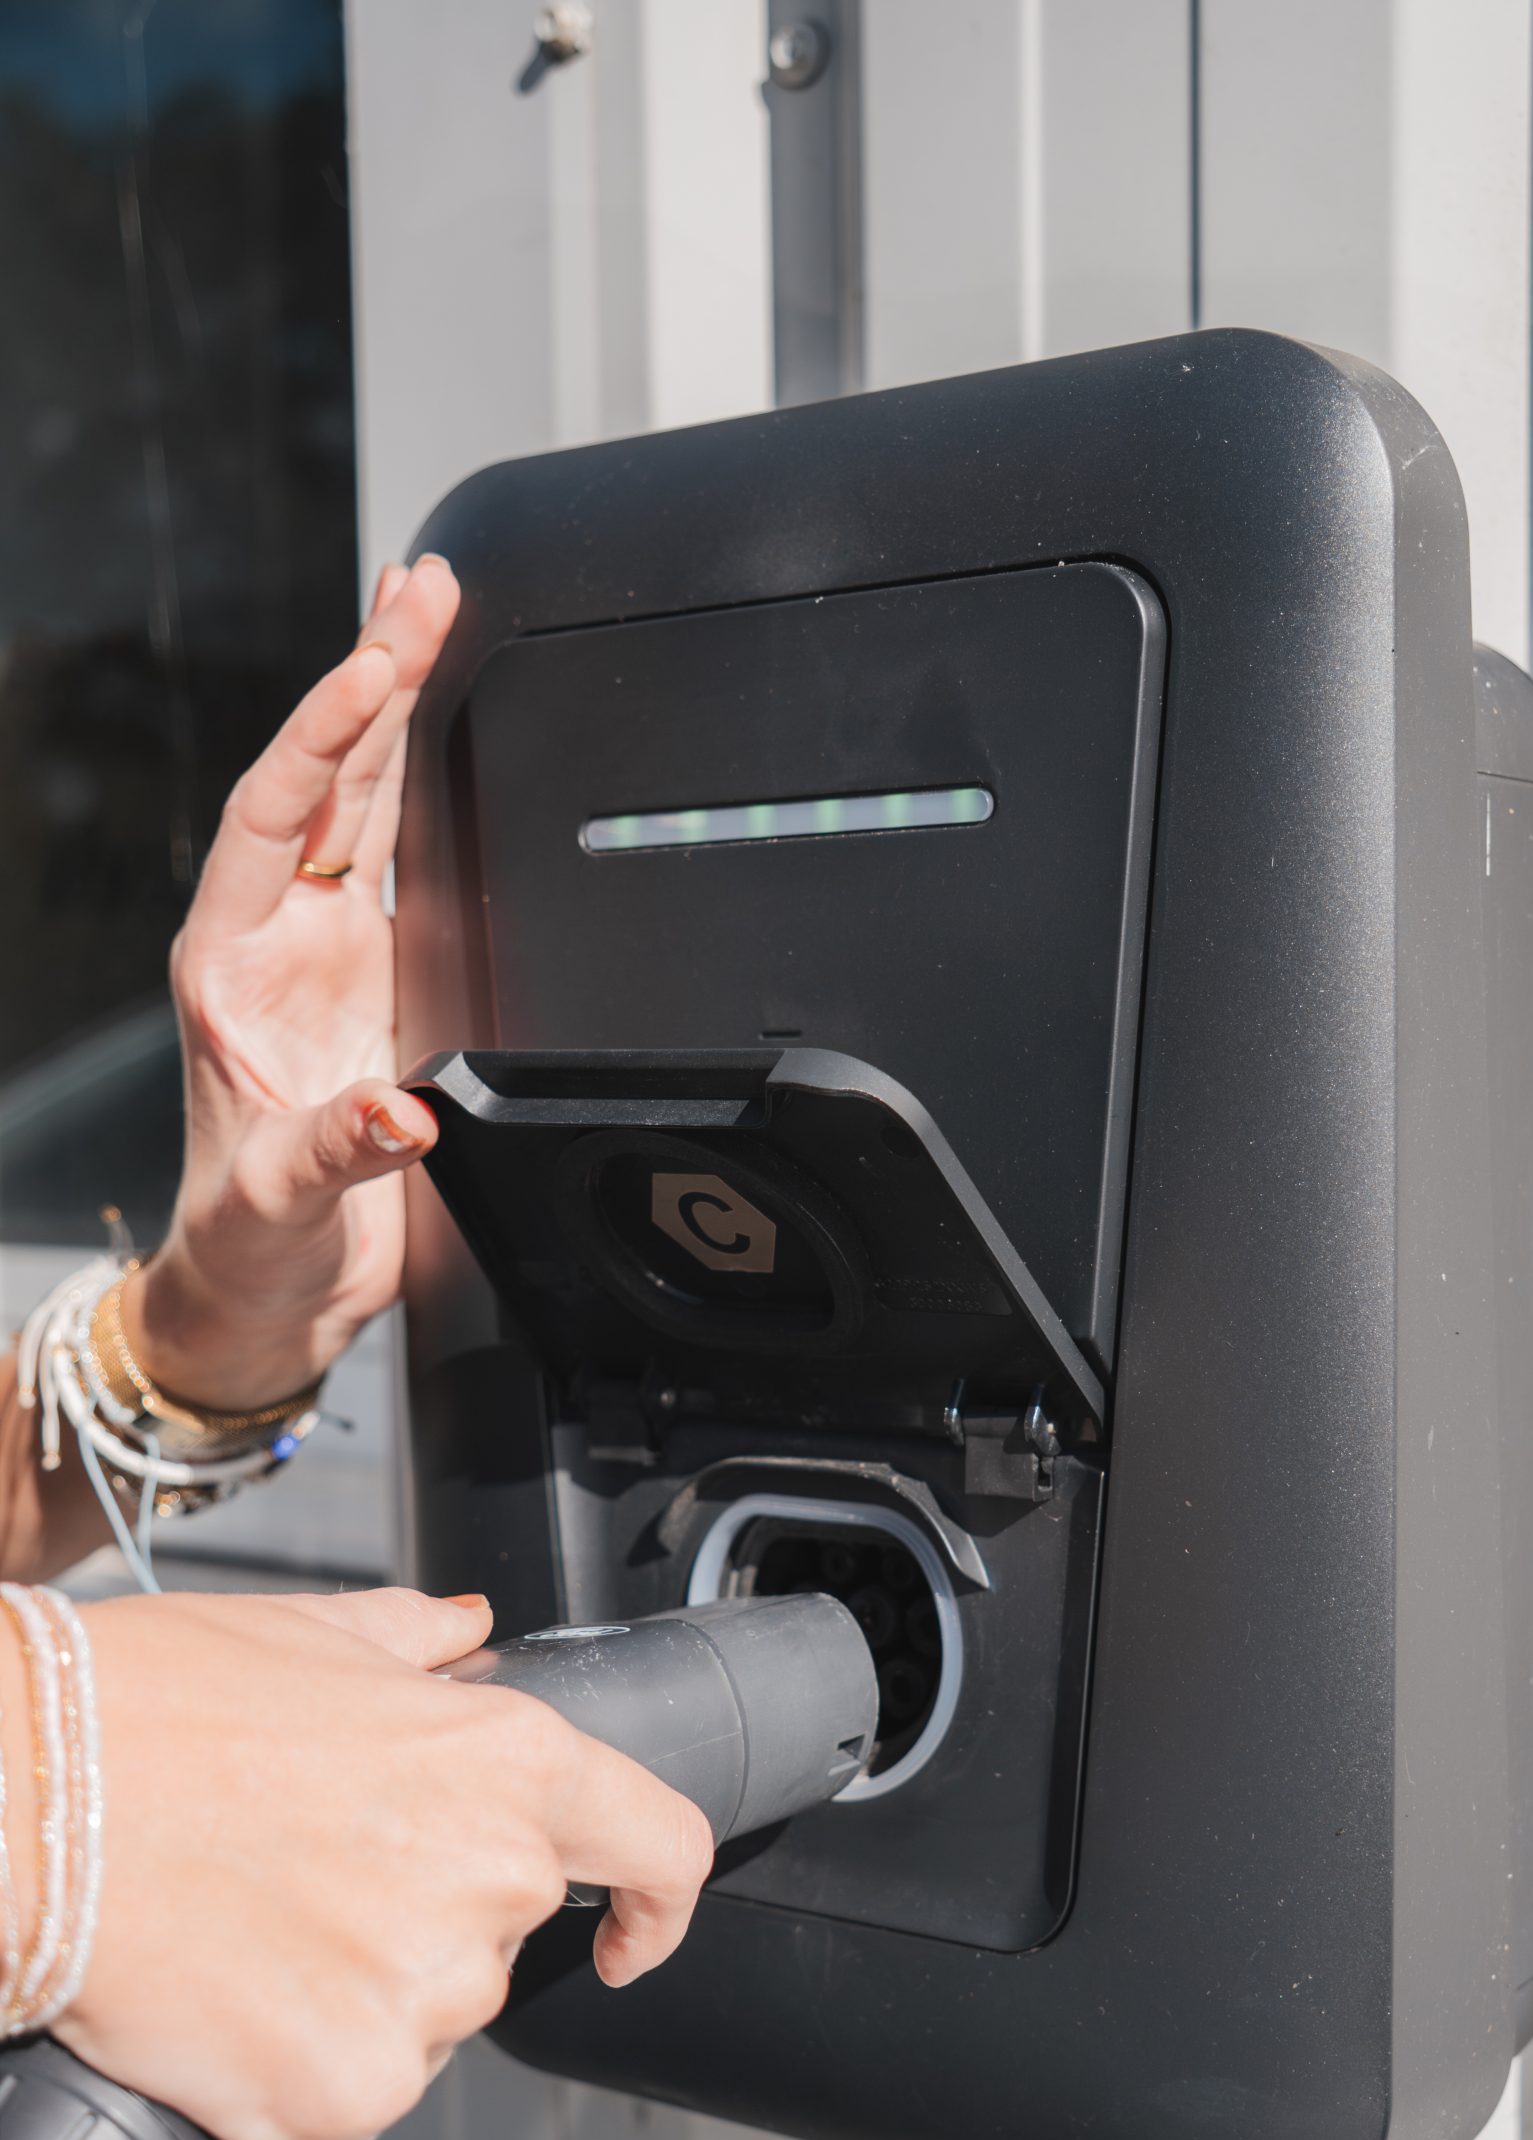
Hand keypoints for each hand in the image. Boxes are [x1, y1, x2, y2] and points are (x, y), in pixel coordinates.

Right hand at [20, 1589, 711, 2139]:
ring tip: (245, 1930)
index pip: (660, 1847)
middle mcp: (493, 1880)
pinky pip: (346, 2111)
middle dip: (418, 1925)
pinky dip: (290, 2084)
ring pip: (419, 2029)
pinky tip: (225, 2009)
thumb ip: (419, 1644)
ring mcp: (428, 2000)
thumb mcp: (313, 1636)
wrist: (23, 1798)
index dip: (657, 1901)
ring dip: (350, 2003)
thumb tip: (468, 1634)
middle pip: (497, 1943)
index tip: (628, 1934)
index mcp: (508, 1762)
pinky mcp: (347, 2093)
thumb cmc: (151, 1706)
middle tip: (302, 1883)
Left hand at [126, 557, 460, 1412]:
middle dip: (371, 676)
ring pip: (359, 797)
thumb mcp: (278, 1209)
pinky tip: (441, 720)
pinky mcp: (374, 975)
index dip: (323, 738)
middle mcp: (272, 941)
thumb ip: (335, 1155)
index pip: (273, 818)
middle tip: (421, 586)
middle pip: (321, 778)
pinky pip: (399, 851)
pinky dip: (422, 774)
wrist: (268, 1295)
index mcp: (227, 970)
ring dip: (393, 702)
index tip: (374, 667)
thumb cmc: (248, 1249)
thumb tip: (403, 1111)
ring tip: (426, 604)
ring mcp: (324, 951)